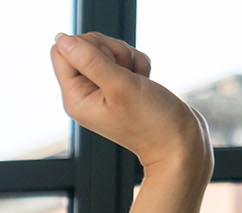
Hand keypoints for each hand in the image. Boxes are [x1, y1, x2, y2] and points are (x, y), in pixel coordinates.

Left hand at [50, 32, 210, 177]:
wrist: (179, 143)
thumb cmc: (151, 121)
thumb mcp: (119, 86)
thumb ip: (89, 61)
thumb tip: (62, 41)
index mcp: (74, 97)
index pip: (62, 52)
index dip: (88, 47)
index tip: (109, 62)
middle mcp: (84, 93)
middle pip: (87, 47)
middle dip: (113, 52)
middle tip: (127, 74)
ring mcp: (103, 89)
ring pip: (110, 50)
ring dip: (130, 59)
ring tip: (139, 81)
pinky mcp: (121, 85)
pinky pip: (126, 59)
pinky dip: (140, 65)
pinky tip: (145, 82)